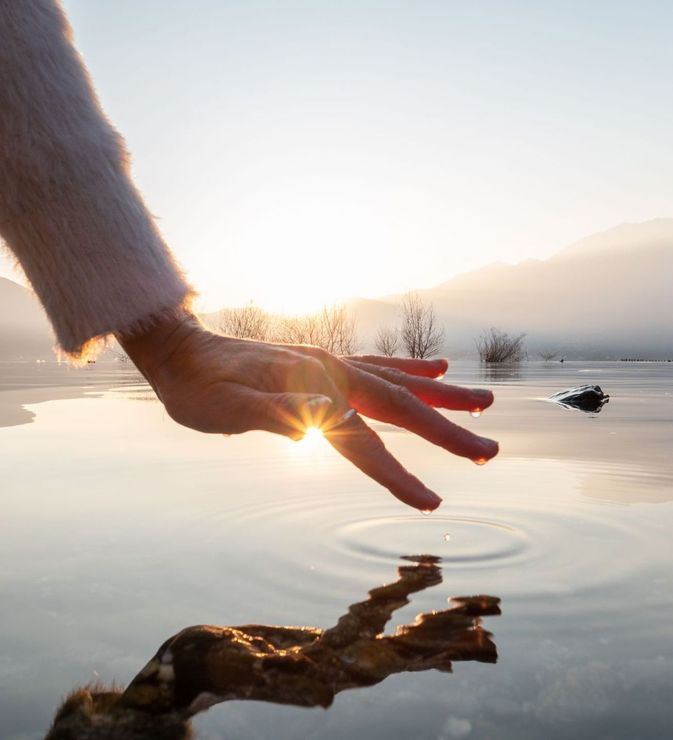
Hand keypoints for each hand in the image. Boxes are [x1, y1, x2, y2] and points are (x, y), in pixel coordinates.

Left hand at [118, 312, 497, 510]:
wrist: (180, 353)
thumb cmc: (196, 389)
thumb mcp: (223, 407)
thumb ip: (272, 412)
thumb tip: (324, 418)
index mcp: (311, 389)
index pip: (363, 441)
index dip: (397, 474)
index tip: (431, 503)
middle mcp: (331, 372)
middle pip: (399, 407)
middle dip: (446, 432)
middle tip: (490, 452)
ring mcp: (331, 364)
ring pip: (399, 383)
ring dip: (444, 397)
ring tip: (484, 404)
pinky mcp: (326, 364)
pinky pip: (380, 366)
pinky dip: (412, 369)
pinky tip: (436, 368)